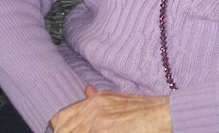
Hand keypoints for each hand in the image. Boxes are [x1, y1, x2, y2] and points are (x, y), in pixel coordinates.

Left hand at [50, 85, 171, 132]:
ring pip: (73, 132)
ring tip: (78, 132)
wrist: (161, 113)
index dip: (58, 128)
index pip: (60, 118)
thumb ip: (98, 97)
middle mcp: (92, 112)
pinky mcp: (105, 131)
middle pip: (63, 129)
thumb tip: (86, 90)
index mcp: (93, 103)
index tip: (59, 131)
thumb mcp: (116, 98)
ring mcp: (98, 124)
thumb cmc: (142, 108)